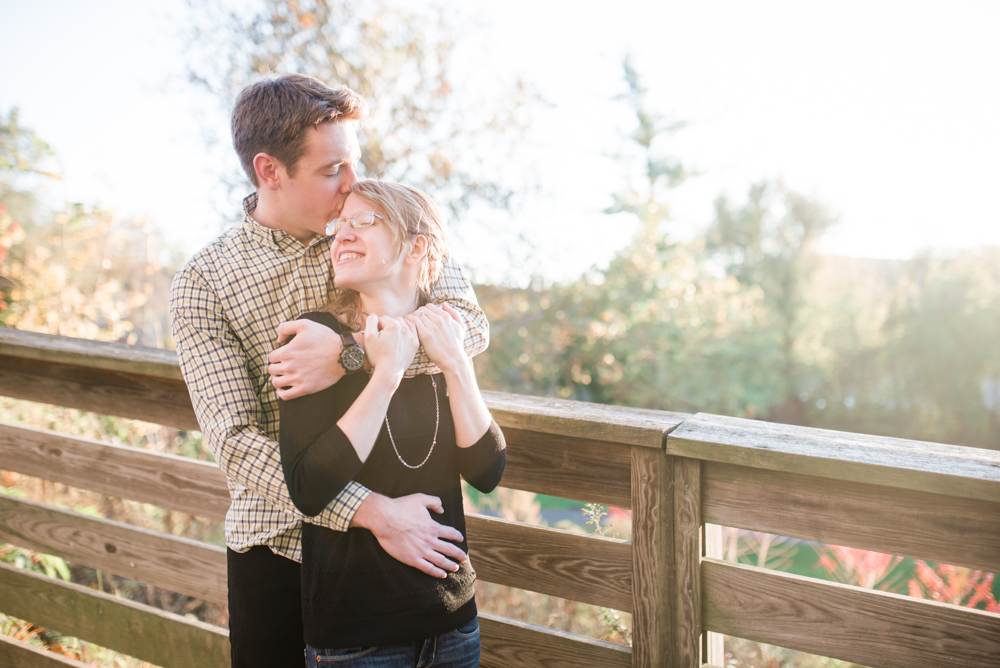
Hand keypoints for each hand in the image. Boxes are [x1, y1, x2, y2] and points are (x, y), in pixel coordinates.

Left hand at [269, 319, 344, 399]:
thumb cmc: (325, 338)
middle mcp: (289, 366)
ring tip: (285, 376)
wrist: (342, 354)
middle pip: (272, 370)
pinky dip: (281, 392)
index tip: (284, 356)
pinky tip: (285, 387)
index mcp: (287, 352)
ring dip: (278, 379)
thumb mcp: (305, 324)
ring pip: (276, 383)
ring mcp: (297, 379)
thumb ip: (286, 327)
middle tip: (285, 365)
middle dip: (277, 367)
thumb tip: (278, 340)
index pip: (271, 357)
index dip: (276, 356)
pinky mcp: (305, 389)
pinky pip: (285, 396)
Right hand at [351, 493, 466, 577]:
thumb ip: (434, 502)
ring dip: (450, 565)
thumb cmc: (401, 507)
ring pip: (441, 561)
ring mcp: (422, 551)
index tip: (460, 539)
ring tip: (456, 568)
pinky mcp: (412, 559)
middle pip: (449, 549)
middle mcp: (430, 540)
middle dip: (458, 554)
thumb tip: (442, 509)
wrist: (384, 518)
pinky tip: (442, 575)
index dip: (457, 536)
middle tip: (464, 558)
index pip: (451, 533)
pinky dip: (436, 572)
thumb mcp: (420, 498)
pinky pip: (428, 568)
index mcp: (434, 527)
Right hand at [364, 314, 418, 382]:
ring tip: (392, 337)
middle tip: (383, 337)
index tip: (376, 335)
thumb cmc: (377, 355)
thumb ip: (371, 321)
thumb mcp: (369, 337)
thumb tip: (374, 315)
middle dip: (388, 325)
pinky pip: (413, 331)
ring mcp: (411, 335)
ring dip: (398, 327)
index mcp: (392, 324)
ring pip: (404, 324)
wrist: (389, 371)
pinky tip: (401, 337)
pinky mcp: (415, 343)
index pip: (382, 318)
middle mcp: (404, 328)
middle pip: (393, 320)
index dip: (376, 326)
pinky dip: (407, 331)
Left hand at [405, 303, 466, 371]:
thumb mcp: (461, 326)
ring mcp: (432, 327)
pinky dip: (409, 323)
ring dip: (412, 319)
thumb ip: (454, 313)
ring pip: (416, 315)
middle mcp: (438, 319)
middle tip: (415, 322)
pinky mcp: (425, 335)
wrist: (453, 359)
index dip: (425, 311)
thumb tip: (443, 304)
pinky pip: (413, 323)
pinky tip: (409, 328)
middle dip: (417, 315)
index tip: (422, 318)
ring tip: (410, 325)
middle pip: (421, 310)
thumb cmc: (457, 344)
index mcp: (446, 316)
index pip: (429, 306)